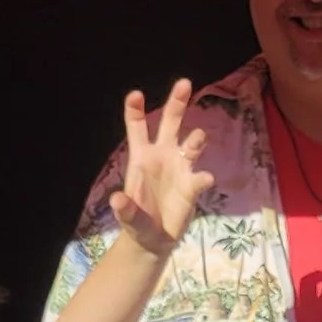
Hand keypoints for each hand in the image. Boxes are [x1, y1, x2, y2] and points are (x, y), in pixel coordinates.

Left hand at [107, 78, 211, 258]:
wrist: (153, 239)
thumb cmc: (136, 220)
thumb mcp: (127, 216)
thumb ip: (124, 209)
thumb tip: (117, 201)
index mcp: (141, 156)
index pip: (138, 127)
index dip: (136, 109)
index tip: (136, 95)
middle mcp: (163, 155)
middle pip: (171, 122)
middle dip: (177, 102)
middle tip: (184, 82)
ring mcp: (180, 167)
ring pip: (191, 143)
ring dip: (195, 139)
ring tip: (197, 139)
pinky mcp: (192, 185)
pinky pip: (200, 177)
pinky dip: (203, 178)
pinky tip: (204, 179)